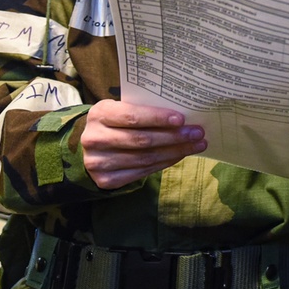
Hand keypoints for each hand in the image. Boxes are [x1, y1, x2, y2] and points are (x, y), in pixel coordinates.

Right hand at [82, 100, 206, 188]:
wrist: (90, 146)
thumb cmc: (114, 121)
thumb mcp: (120, 108)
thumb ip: (142, 109)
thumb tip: (182, 115)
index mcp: (99, 114)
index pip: (132, 116)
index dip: (158, 118)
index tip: (182, 118)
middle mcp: (95, 139)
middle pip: (142, 140)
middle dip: (174, 137)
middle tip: (197, 133)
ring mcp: (98, 163)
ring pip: (145, 158)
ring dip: (175, 152)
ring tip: (196, 145)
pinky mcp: (106, 180)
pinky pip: (142, 172)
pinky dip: (164, 163)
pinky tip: (179, 155)